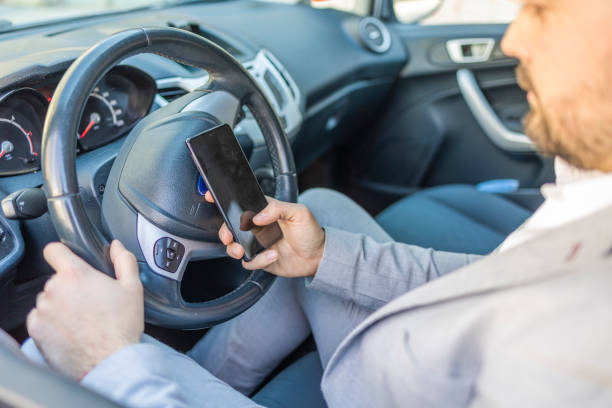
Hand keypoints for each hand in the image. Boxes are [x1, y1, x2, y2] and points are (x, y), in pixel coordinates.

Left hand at [26, 240, 143, 379]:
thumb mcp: (133, 287)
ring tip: (82, 320)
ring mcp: (43, 310)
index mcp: (76, 274)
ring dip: (60, 305)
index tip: (68, 260)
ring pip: (48, 300)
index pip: (54, 250)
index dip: (61, 253)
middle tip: (90, 301)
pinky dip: (52, 323)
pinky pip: (40, 319)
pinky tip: (71, 331)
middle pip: (56, 279)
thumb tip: (116, 246)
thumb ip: (124, 260)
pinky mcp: (36, 330)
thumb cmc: (121, 326)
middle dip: (70, 287)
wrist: (108, 361)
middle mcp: (54, 289)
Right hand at [205, 191, 324, 276]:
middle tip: (229, 236)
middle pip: (231, 226)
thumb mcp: (298, 213)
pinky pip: (249, 262)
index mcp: (265, 211)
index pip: (242, 204)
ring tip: (243, 250)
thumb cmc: (310, 232)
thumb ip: (277, 209)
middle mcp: (258, 227)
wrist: (318, 257)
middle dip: (225, 231)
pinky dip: (258, 261)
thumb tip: (257, 216)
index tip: (212, 197)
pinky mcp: (261, 259)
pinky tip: (273, 255)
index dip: (226, 201)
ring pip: (234, 246)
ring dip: (235, 248)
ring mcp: (258, 244)